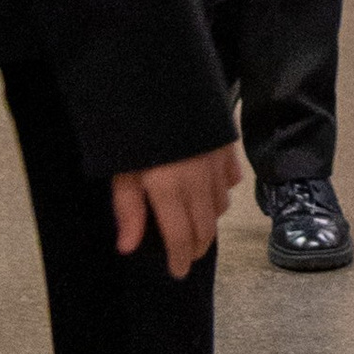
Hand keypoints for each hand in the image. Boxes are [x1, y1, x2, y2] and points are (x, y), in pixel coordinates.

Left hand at [112, 142, 241, 280]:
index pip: (180, 237)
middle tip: (188, 256)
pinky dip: (222, 191)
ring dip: (209, 220)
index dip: (180, 259)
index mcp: (170, 190)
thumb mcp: (121, 170)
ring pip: (221, 205)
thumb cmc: (135, 129)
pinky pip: (231, 179)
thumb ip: (128, 209)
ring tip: (196, 225)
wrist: (163, 80)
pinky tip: (210, 189)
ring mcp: (217, 163)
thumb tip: (128, 247)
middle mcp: (199, 182)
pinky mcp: (227, 146)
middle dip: (197, 247)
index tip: (178, 273)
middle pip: (205, 227)